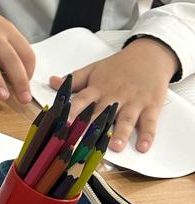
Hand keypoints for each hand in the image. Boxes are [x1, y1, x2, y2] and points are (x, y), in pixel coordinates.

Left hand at [50, 38, 178, 153]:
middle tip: (84, 144)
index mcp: (98, 88)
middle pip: (102, 114)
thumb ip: (73, 79)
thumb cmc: (118, 66)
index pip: (81, 100)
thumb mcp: (94, 69)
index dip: (72, 112)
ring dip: (121, 133)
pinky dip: (147, 135)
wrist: (149, 55)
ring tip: (115, 147)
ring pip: (126, 119)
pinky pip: (149, 122)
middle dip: (93, 128)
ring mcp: (134, 101)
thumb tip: (52, 82)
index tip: (63, 124)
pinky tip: (143, 147)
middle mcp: (114, 96)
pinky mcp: (151, 106)